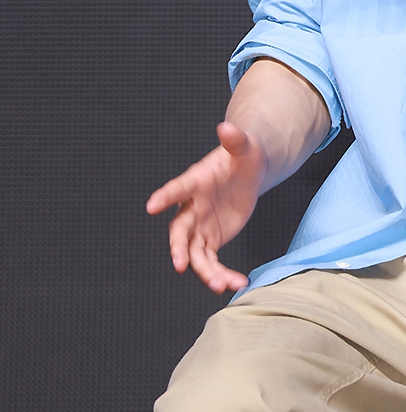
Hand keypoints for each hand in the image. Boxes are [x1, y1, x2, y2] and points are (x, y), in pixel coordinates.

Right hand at [146, 121, 267, 292]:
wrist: (249, 171)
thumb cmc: (244, 155)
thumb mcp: (245, 146)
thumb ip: (236, 139)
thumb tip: (227, 126)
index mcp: (196, 181)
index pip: (178, 188)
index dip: (165, 196)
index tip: (151, 206)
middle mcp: (193, 206)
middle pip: (181, 230)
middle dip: (178, 247)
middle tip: (179, 264)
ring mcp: (201, 226)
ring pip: (196, 253)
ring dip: (206, 271)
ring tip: (222, 285)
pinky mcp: (212, 239)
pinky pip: (212, 262)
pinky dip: (222, 275)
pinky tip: (236, 284)